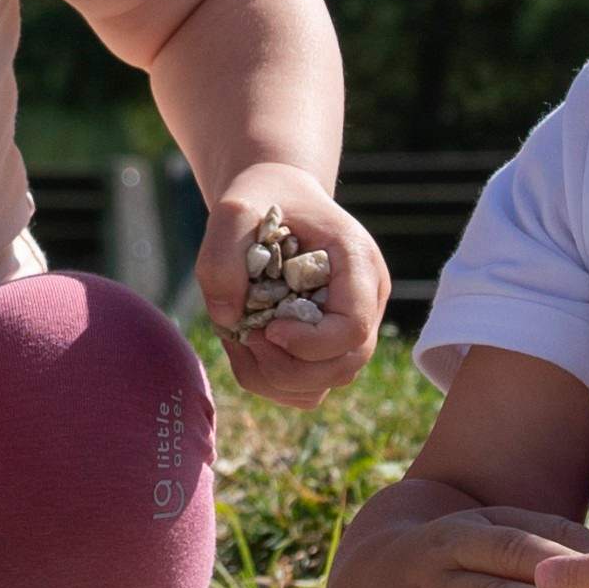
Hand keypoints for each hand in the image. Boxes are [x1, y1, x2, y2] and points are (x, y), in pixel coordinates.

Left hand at [194, 167, 385, 405]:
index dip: (307, 342)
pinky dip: (268, 380)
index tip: (265, 327)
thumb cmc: (260, 199)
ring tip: (242, 335)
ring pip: (321, 386)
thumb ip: (222, 257)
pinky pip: (304, 390)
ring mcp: (351, 330)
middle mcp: (366, 301)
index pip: (351, 328)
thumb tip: (229, 320)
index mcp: (358, 263)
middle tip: (246, 333)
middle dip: (285, 365)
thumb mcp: (233, 211)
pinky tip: (246, 345)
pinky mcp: (328, 348)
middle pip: (342, 367)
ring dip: (271, 376)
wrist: (276, 197)